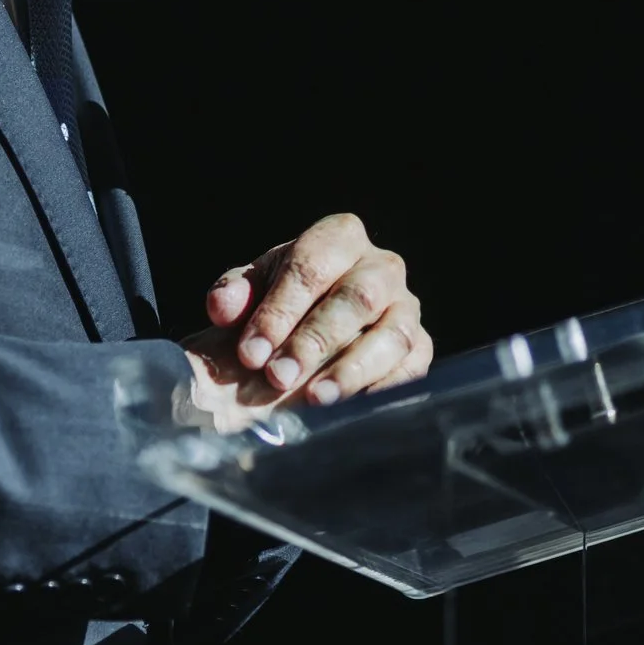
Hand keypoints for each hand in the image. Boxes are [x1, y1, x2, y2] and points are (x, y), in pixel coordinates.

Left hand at [205, 214, 431, 408]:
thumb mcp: (250, 292)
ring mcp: (406, 306)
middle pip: (355, 298)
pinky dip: (385, 388)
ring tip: (315, 398)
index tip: (250, 352)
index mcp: (340, 237)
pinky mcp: (420, 344)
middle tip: (277, 377)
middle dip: (313, 341)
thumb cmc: (279, 303)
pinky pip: (413, 365)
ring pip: (391, 333)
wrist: (308, 328)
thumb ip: (233, 294)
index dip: (280, 310)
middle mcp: (382, 266)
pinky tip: (351, 408)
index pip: (312, 267)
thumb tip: (223, 307)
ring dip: (352, 369)